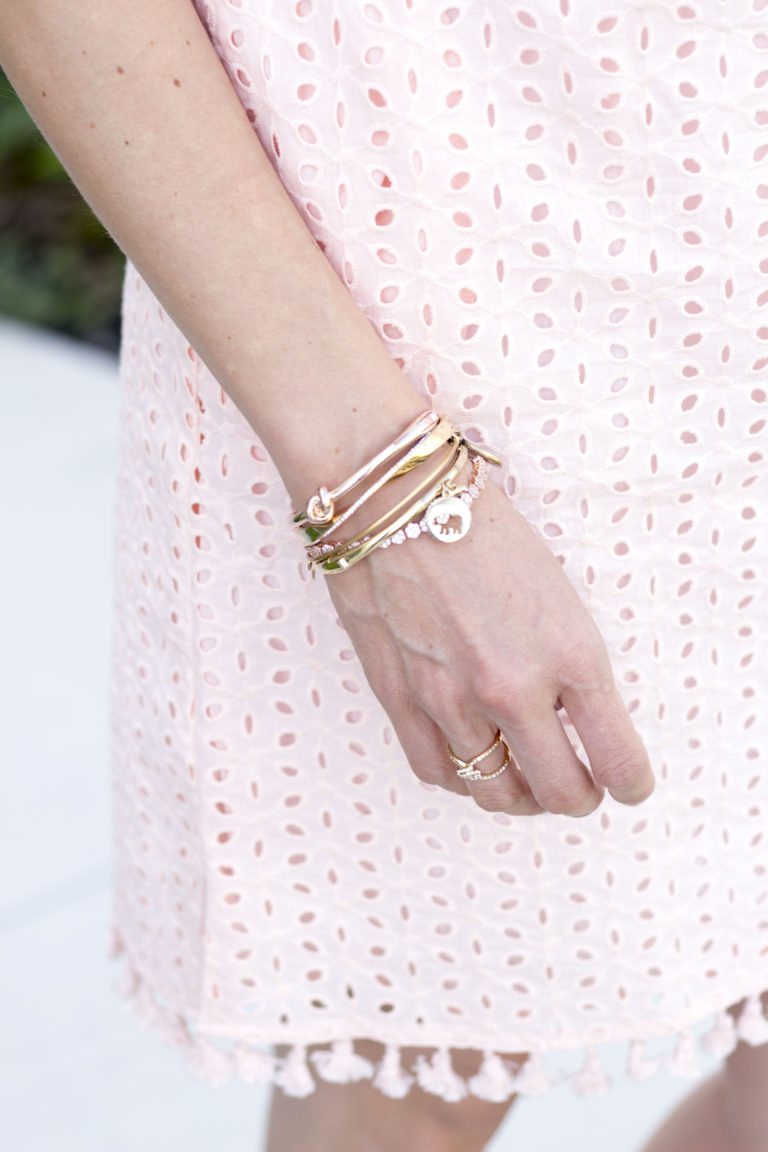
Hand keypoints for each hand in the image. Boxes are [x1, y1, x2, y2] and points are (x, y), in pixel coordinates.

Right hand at [323, 477, 655, 816]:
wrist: (395, 497)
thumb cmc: (482, 530)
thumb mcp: (556, 594)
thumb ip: (569, 665)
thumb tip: (572, 721)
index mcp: (570, 653)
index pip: (617, 757)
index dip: (630, 783)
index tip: (629, 784)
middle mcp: (514, 688)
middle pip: (560, 793)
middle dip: (579, 798)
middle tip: (581, 788)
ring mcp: (452, 700)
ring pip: (496, 793)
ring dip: (520, 796)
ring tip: (525, 783)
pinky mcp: (400, 699)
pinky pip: (438, 772)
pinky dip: (462, 781)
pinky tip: (471, 764)